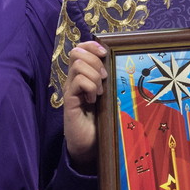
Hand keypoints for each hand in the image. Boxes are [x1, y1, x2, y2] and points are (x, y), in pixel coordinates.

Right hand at [63, 41, 107, 169]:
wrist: (89, 144)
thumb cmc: (100, 120)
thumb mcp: (107, 96)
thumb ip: (108, 80)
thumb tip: (119, 62)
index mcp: (83, 75)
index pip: (81, 48)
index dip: (91, 45)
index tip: (105, 52)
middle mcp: (74, 80)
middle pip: (77, 52)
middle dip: (95, 61)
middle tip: (104, 79)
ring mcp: (70, 89)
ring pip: (78, 65)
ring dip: (94, 76)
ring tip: (99, 92)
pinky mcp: (69, 100)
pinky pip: (78, 81)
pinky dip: (90, 88)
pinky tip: (92, 100)